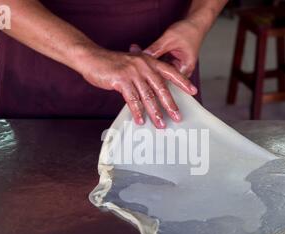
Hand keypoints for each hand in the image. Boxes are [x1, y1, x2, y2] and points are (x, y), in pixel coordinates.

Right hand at [75, 46, 196, 128]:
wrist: (91, 58)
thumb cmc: (112, 64)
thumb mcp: (131, 66)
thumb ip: (143, 76)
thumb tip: (152, 94)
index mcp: (148, 61)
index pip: (170, 71)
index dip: (182, 81)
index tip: (193, 91)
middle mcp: (143, 65)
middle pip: (161, 87)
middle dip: (170, 104)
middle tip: (177, 117)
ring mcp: (132, 72)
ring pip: (147, 96)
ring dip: (154, 112)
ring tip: (160, 125)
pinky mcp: (121, 80)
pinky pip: (132, 99)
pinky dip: (137, 112)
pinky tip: (140, 121)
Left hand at [144, 19, 205, 76]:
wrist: (195, 24)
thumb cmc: (188, 30)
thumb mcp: (170, 38)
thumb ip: (157, 48)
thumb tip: (143, 55)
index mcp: (185, 68)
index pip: (168, 80)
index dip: (153, 78)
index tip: (142, 73)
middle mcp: (181, 70)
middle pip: (163, 77)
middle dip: (150, 71)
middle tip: (137, 65)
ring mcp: (176, 67)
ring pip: (161, 71)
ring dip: (151, 65)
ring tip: (139, 59)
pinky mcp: (172, 63)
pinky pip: (161, 65)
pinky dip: (154, 60)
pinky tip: (144, 56)